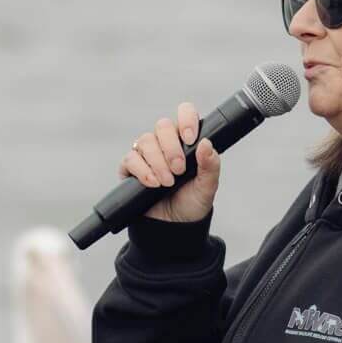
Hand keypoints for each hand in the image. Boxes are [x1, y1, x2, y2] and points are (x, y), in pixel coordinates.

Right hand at [120, 103, 221, 224]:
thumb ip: (211, 165)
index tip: (190, 138)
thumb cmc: (191, 204)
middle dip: (171, 148)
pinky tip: (152, 183)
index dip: (186, 120)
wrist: (172, 227)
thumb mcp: (207, 187)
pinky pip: (131, 159)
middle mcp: (165, 144)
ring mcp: (147, 155)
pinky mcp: (131, 168)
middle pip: (162, 126)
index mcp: (186, 141)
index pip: (185, 114)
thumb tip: (206, 143)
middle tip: (179, 170)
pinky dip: (142, 170)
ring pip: (146, 141)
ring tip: (167, 183)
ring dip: (158, 162)